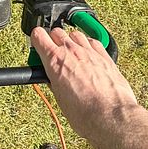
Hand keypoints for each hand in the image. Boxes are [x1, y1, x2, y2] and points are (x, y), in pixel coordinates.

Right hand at [31, 27, 139, 145]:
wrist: (111, 116)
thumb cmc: (85, 113)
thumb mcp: (60, 98)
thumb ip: (54, 81)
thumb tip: (52, 78)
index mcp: (55, 61)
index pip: (38, 35)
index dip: (36, 41)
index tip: (38, 48)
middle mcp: (72, 51)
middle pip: (56, 32)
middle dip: (53, 41)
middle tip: (54, 55)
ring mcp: (89, 51)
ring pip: (75, 34)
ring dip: (71, 42)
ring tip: (72, 56)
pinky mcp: (104, 55)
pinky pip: (92, 41)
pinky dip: (88, 45)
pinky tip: (88, 56)